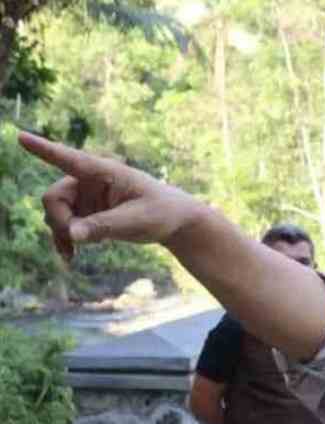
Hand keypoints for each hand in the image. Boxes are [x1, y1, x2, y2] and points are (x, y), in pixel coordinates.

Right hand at [17, 132, 207, 260]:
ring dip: (60, 233)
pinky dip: (64, 239)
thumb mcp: (136, 221)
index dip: (43, 149)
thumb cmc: (162, 213)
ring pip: (55, 213)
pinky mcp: (87, 211)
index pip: (69, 158)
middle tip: (74, 242)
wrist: (174, 222)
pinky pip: (64, 224)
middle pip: (54, 197)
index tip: (20, 136)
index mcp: (104, 171)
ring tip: (72, 254)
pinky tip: (70, 257)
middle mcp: (89, 180)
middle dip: (59, 221)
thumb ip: (103, 226)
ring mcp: (86, 196)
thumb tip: (71, 235)